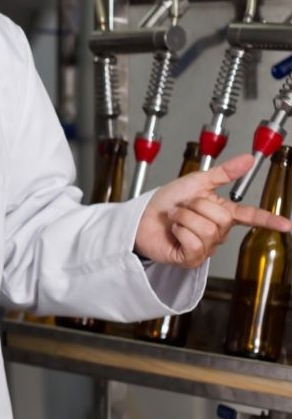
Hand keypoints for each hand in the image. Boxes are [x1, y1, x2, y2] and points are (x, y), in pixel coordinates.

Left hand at [134, 154, 291, 267]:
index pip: (250, 217)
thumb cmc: (165, 202)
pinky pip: (195, 245)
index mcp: (221, 213)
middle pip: (222, 219)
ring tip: (176, 219)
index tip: (287, 225)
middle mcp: (216, 232)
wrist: (141, 216)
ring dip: (185, 219)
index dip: (269, 220)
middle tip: (183, 208)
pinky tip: (174, 232)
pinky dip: (180, 233)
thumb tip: (248, 158)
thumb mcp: (196, 181)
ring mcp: (204, 248)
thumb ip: (224, 172)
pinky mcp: (190, 259)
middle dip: (197, 207)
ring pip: (207, 231)